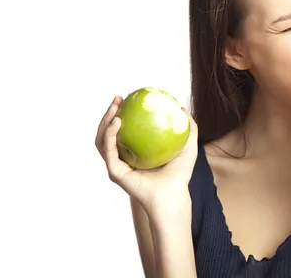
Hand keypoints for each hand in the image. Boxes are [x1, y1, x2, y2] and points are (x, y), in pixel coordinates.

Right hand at [94, 96, 198, 211]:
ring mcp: (116, 165)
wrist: (174, 193)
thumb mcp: (188, 145)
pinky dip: (110, 135)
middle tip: (118, 98)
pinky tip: (117, 122)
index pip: (123, 130)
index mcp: (134, 152)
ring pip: (102, 140)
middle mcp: (122, 158)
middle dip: (108, 113)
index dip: (122, 113)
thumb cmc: (180, 173)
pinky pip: (109, 150)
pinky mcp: (114, 172)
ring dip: (104, 121)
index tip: (127, 98)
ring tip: (114, 107)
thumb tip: (181, 108)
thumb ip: (188, 127)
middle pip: (108, 132)